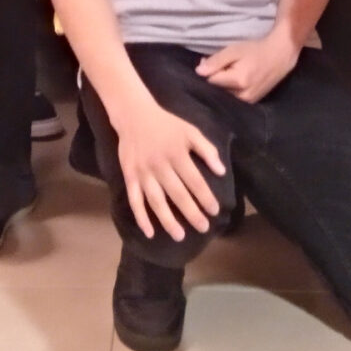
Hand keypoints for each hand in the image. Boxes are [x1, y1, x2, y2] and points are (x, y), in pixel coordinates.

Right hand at [113, 103, 225, 241]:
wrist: (134, 115)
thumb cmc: (166, 124)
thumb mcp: (190, 130)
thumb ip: (207, 149)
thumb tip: (221, 171)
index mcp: (177, 154)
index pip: (195, 181)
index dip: (206, 197)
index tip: (215, 211)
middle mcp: (160, 166)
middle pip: (178, 194)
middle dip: (192, 213)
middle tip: (203, 228)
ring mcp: (143, 173)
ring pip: (156, 201)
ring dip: (168, 220)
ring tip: (180, 236)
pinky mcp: (130, 177)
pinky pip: (135, 201)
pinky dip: (141, 218)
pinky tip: (149, 232)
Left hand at [197, 29, 296, 104]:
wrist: (280, 56)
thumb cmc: (256, 50)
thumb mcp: (234, 50)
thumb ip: (216, 61)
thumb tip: (199, 72)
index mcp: (238, 81)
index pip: (211, 81)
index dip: (208, 70)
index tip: (208, 61)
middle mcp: (243, 96)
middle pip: (217, 90)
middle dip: (215, 79)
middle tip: (220, 65)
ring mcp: (249, 101)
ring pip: (224, 96)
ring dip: (222, 86)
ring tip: (229, 72)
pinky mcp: (253, 103)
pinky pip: (234, 99)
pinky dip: (230, 91)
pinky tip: (235, 80)